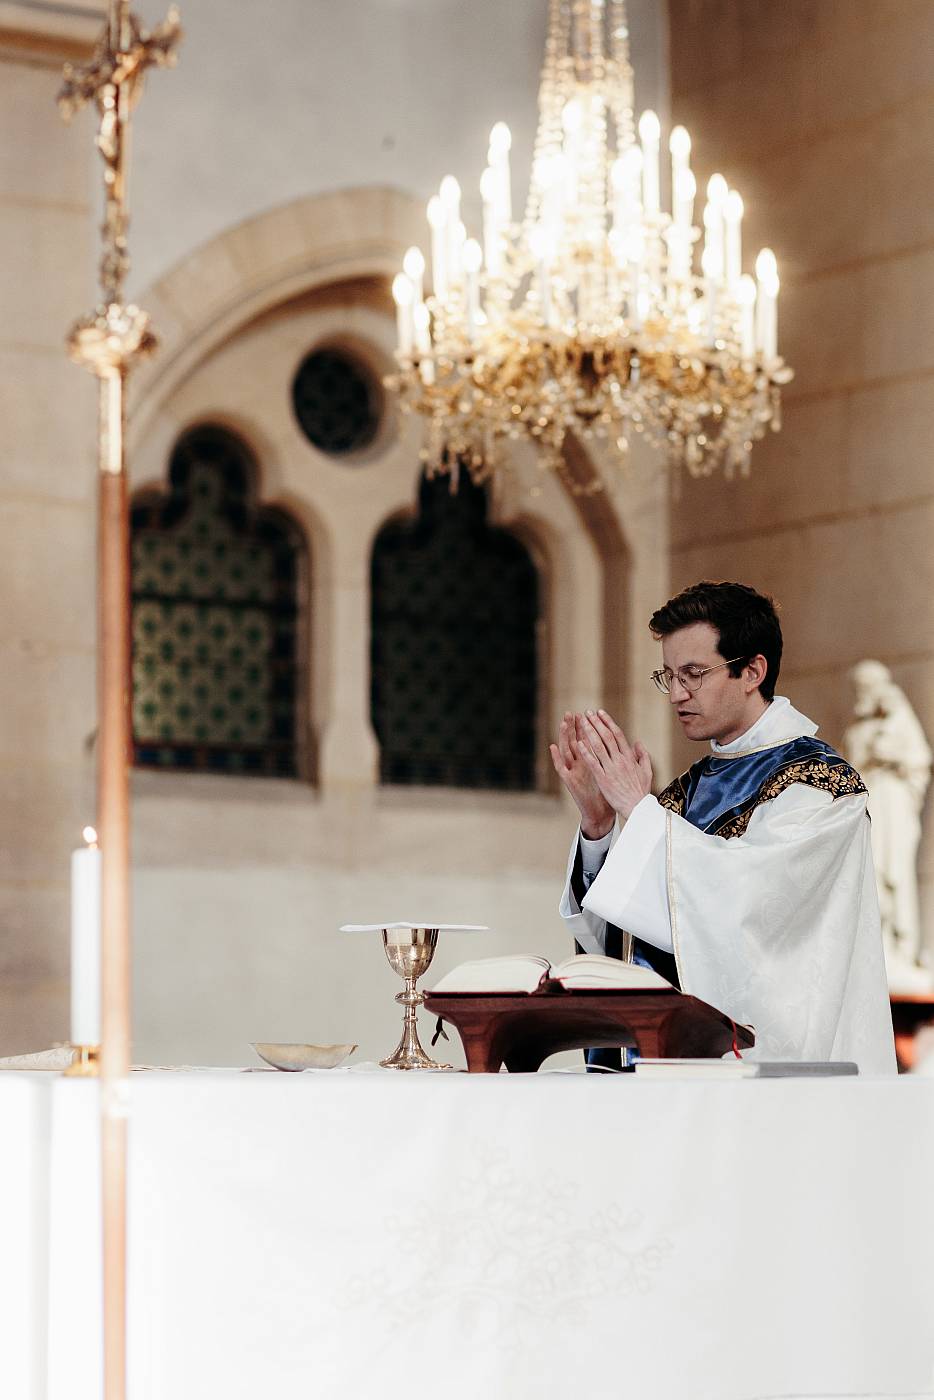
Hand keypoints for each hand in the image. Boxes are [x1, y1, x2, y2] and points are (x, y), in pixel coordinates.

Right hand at [549, 712, 614, 837]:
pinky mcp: (569, 782)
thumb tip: (625, 746)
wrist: (601, 814)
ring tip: (564, 723)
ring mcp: (573, 772)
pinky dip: (556, 758)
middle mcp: (580, 765)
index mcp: (590, 761)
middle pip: (575, 742)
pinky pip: (561, 768)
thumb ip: (616, 759)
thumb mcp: (612, 773)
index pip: (588, 740)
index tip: (588, 714)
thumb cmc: (607, 794)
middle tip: (572, 713)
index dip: (588, 727)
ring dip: (564, 737)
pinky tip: (552, 747)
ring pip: (566, 751)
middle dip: (574, 728)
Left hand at [577, 710, 652, 822]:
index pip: (617, 734)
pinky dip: (586, 752)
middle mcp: (620, 760)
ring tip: (582, 722)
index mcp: (629, 757)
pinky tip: (579, 743)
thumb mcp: (647, 771)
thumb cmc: (641, 791)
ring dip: (589, 732)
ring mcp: (611, 769)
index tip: (600, 713)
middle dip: (596, 723)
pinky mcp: (603, 779)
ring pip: (598, 746)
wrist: (637, 808)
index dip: (608, 722)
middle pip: (606, 737)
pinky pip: (593, 763)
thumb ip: (643, 756)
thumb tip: (638, 742)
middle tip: (588, 713)